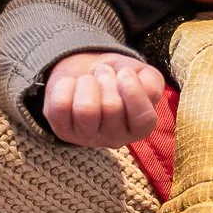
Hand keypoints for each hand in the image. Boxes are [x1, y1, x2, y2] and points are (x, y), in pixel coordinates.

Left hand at [43, 51, 165, 146]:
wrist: (87, 72)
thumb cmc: (118, 77)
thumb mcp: (141, 74)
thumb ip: (152, 82)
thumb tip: (143, 89)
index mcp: (139, 129)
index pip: (143, 118)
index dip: (133, 90)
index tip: (124, 73)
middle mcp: (115, 139)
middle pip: (112, 108)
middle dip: (107, 79)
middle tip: (103, 73)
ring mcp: (87, 138)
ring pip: (86, 110)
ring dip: (87, 83)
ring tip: (89, 80)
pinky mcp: (63, 131)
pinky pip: (60, 106)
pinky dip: (65, 86)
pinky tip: (71, 85)